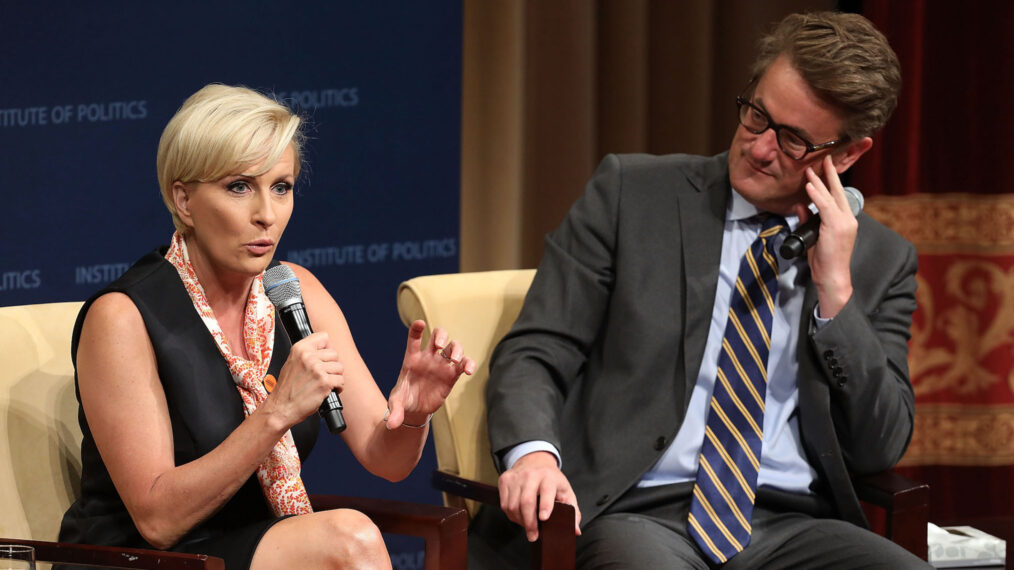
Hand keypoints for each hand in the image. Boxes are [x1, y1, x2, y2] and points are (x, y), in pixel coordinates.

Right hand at [271, 332, 343, 425]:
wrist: (281, 408)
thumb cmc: (287, 389)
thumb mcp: (292, 363)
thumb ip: (307, 353)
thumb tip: (326, 348)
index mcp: (299, 349)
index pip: (324, 337)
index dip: (327, 348)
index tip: (324, 357)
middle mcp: (308, 356)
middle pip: (335, 354)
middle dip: (332, 366)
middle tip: (324, 375)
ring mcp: (317, 369)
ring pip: (340, 367)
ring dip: (336, 377)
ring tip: (325, 383)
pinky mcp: (324, 382)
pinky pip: (341, 380)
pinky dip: (338, 387)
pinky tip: (328, 390)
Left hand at [385, 321, 475, 428]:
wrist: (415, 410)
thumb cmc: (403, 400)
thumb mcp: (396, 404)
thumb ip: (394, 412)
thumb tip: (391, 425)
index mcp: (412, 359)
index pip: (414, 339)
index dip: (417, 329)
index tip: (420, 323)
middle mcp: (429, 358)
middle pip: (439, 335)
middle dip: (441, 336)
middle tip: (440, 346)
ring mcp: (442, 365)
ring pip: (454, 347)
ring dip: (457, 349)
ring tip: (455, 360)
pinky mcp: (452, 375)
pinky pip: (464, 364)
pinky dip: (468, 364)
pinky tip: (469, 371)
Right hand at [498, 451, 581, 541]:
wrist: (535, 461)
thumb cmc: (552, 481)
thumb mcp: (566, 492)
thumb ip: (572, 512)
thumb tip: (575, 531)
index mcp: (549, 477)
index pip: (546, 491)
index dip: (545, 505)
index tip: (544, 518)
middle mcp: (531, 474)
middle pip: (526, 502)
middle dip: (529, 523)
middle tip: (533, 536)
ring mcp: (516, 477)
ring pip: (513, 506)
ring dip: (520, 520)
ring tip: (528, 525)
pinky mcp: (505, 480)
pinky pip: (504, 504)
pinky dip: (511, 515)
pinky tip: (520, 515)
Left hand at [797, 154, 856, 317]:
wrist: (832, 277)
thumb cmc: (824, 260)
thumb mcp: (813, 236)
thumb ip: (808, 219)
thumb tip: (800, 205)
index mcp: (845, 221)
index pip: (838, 196)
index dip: (831, 181)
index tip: (824, 168)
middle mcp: (848, 219)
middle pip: (838, 191)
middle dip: (830, 174)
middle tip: (824, 159)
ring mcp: (844, 223)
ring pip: (831, 197)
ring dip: (819, 182)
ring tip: (810, 170)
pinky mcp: (836, 227)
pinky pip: (825, 207)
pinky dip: (816, 195)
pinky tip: (809, 186)